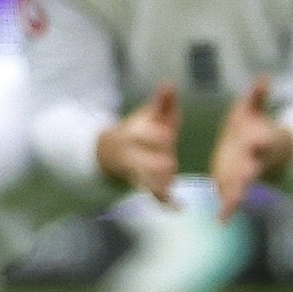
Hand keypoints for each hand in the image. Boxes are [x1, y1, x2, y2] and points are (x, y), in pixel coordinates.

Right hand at [95, 86, 181, 200]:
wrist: (113, 153)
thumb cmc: (142, 130)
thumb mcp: (150, 114)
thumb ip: (162, 102)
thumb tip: (169, 83)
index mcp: (133, 134)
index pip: (142, 136)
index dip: (154, 136)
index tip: (168, 135)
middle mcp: (133, 155)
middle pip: (142, 161)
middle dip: (155, 163)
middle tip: (169, 164)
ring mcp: (138, 172)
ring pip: (146, 181)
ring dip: (158, 185)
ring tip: (170, 189)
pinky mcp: (145, 185)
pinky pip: (154, 196)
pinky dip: (165, 203)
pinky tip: (179, 208)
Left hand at [207, 80, 292, 215]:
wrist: (264, 150)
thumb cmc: (254, 126)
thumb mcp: (253, 110)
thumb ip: (257, 97)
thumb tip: (263, 77)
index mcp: (257, 141)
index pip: (260, 141)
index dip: (259, 141)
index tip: (256, 141)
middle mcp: (253, 161)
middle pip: (252, 168)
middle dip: (247, 174)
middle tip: (243, 179)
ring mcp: (245, 175)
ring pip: (243, 188)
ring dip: (237, 197)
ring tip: (230, 208)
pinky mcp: (236, 185)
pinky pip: (233, 199)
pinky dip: (229, 209)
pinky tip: (221, 221)